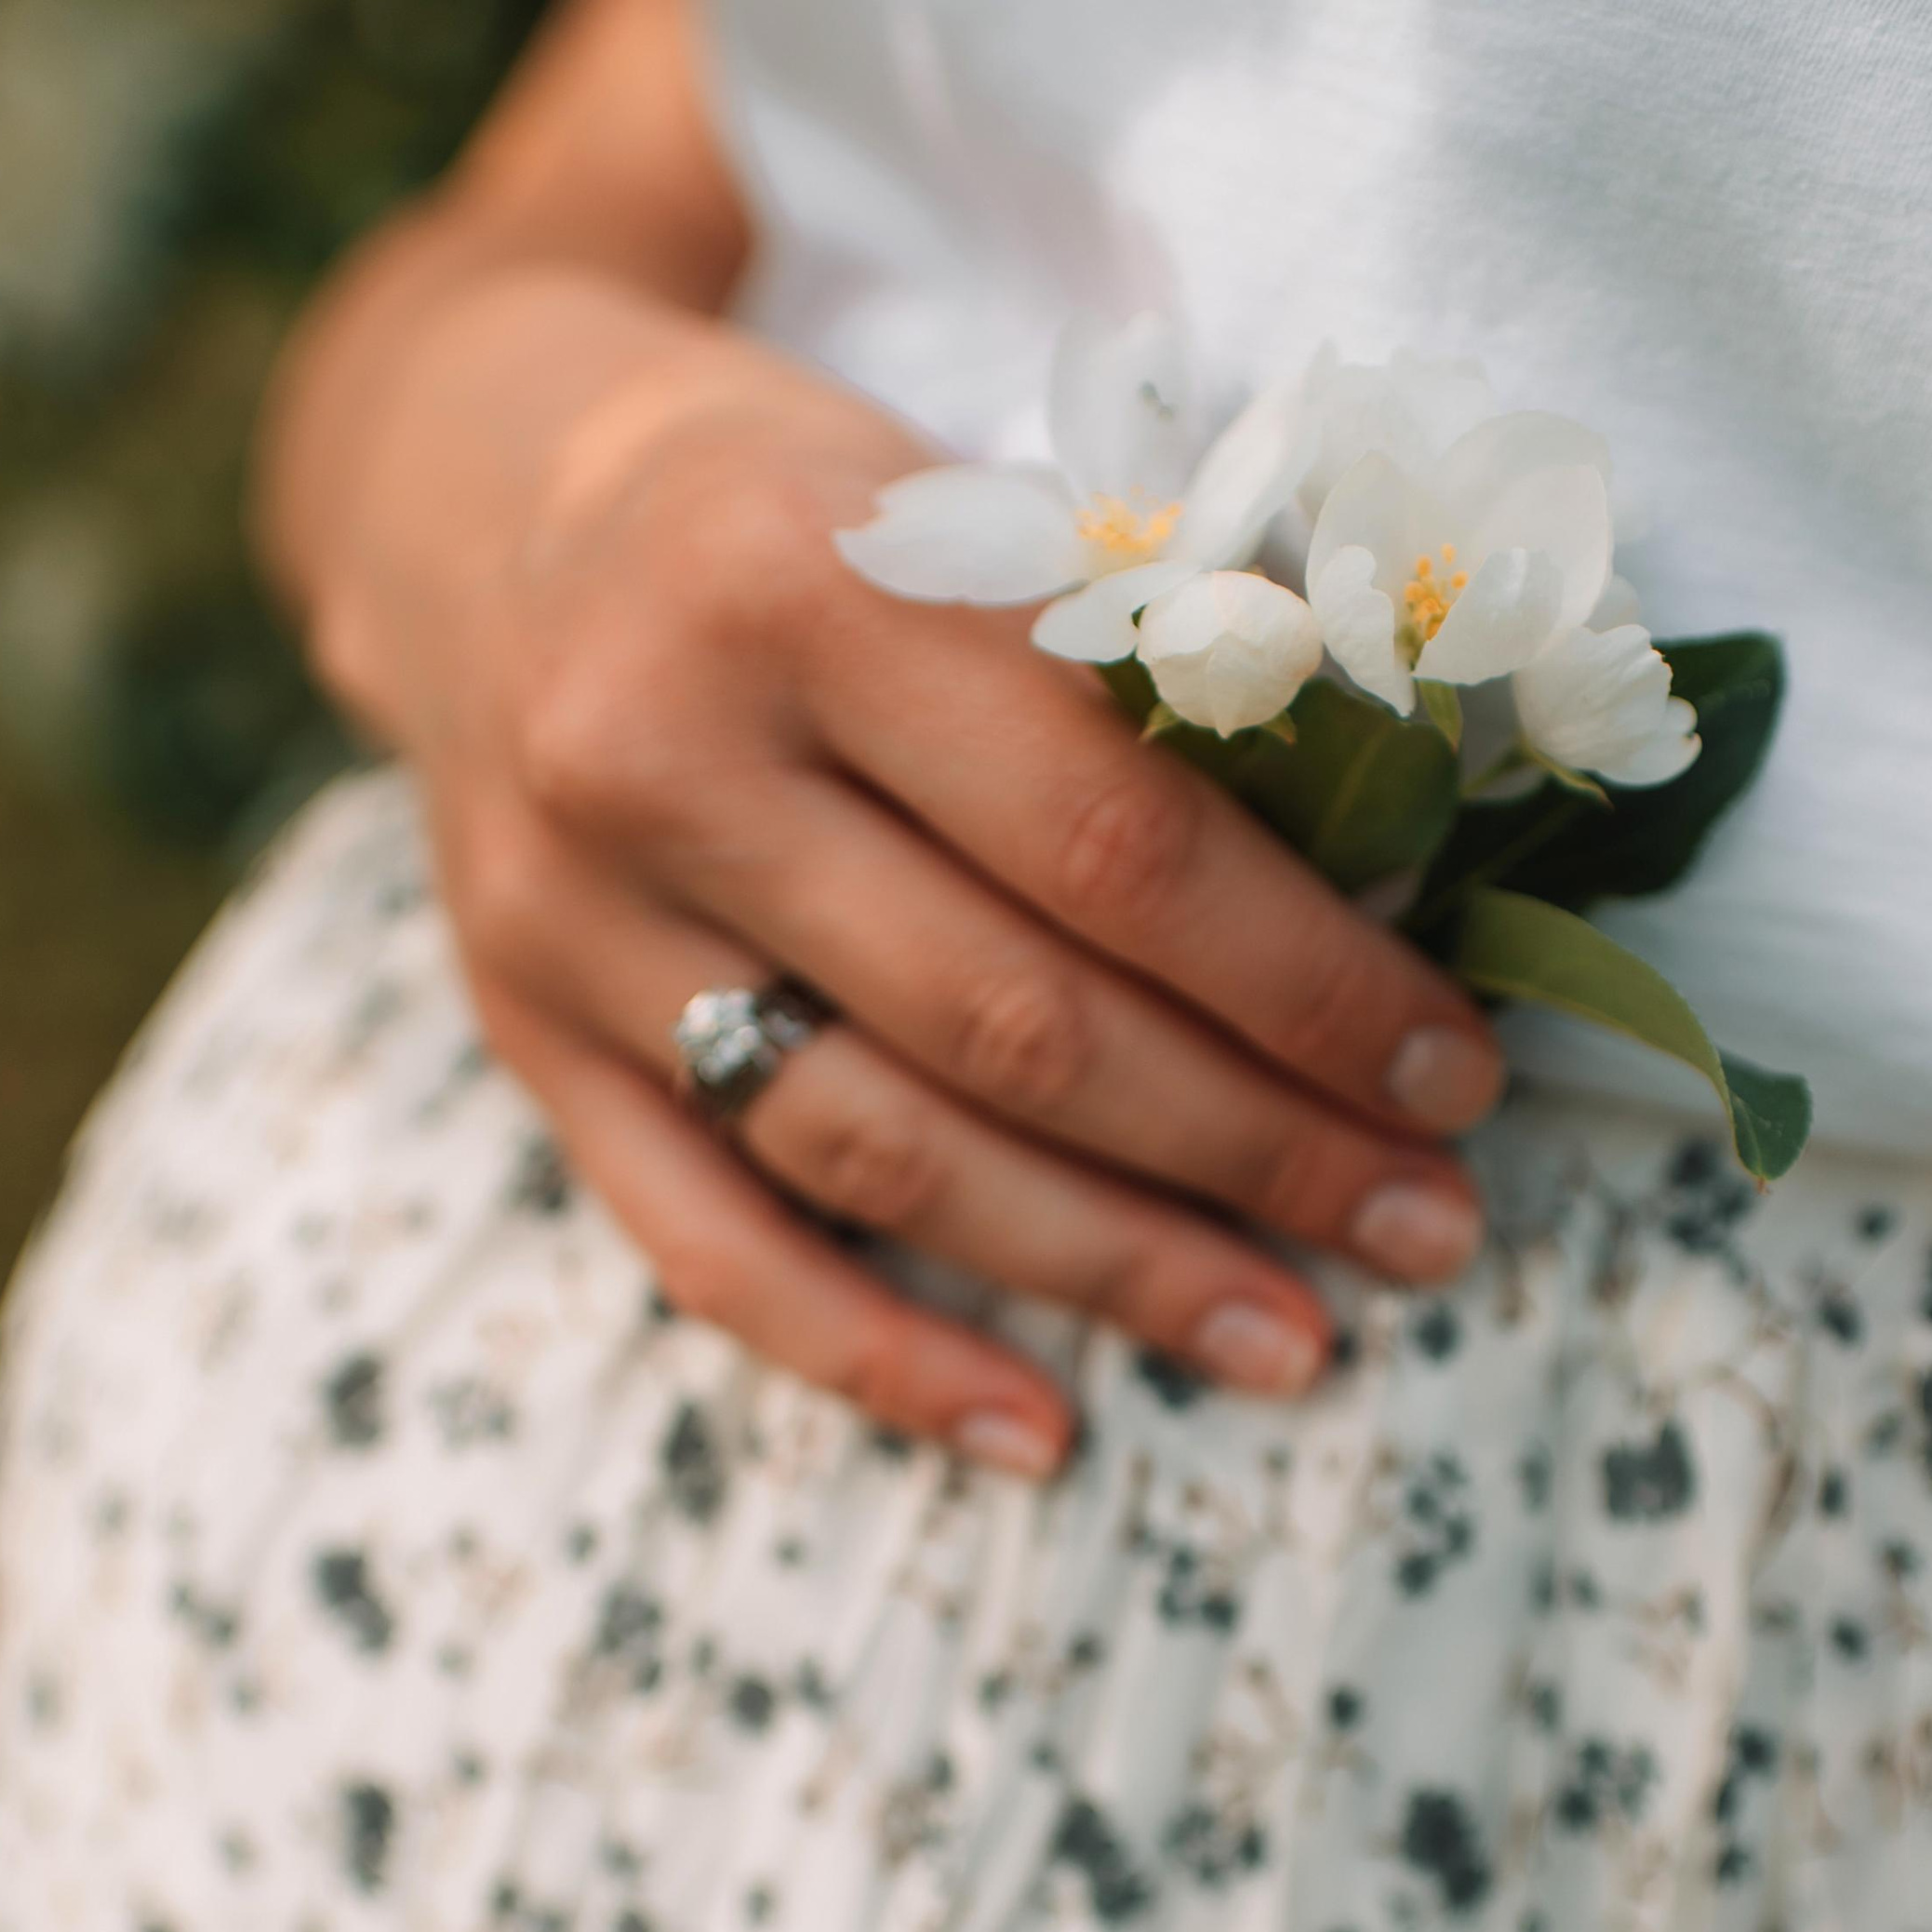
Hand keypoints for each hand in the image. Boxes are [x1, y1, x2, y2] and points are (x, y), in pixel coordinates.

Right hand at [301, 280, 1503, 1472]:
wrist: (480, 499)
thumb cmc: (796, 503)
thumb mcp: (959, 503)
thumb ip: (1141, 667)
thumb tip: (1392, 890)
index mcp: (810, 583)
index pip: (1114, 839)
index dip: (1307, 982)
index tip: (1451, 1074)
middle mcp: (667, 758)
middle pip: (1016, 1020)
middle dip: (1253, 1147)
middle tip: (1425, 1227)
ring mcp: (575, 922)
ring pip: (886, 1155)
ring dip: (1110, 1269)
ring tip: (1291, 1340)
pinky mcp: (526, 1038)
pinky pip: (710, 1246)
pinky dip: (878, 1359)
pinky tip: (1040, 1432)